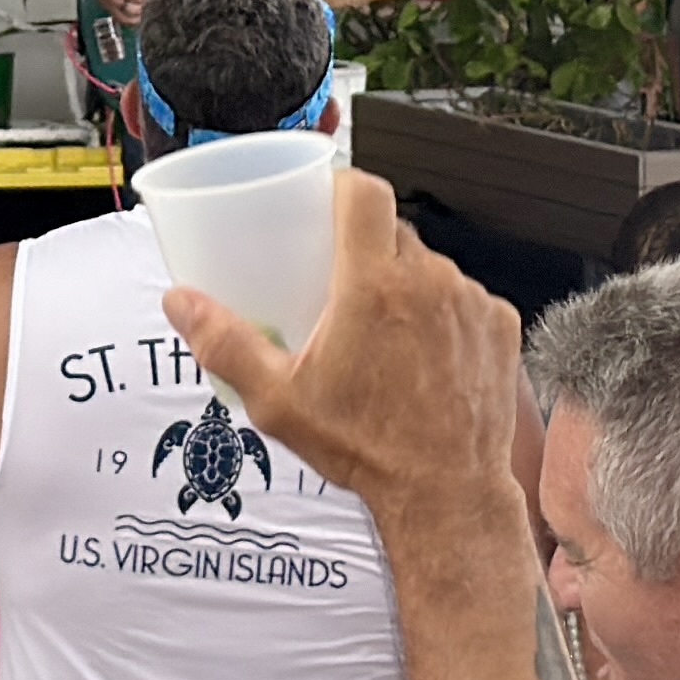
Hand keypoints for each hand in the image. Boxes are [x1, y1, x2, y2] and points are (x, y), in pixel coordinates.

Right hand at [160, 172, 518, 523]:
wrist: (445, 494)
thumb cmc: (363, 448)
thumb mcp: (277, 398)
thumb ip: (224, 342)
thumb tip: (179, 302)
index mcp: (374, 284)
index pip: (364, 192)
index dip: (342, 185)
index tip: (323, 202)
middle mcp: (430, 282)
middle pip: (394, 230)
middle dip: (366, 246)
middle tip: (339, 281)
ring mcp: (472, 304)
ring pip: (431, 267)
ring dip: (407, 284)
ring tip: (383, 329)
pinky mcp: (499, 329)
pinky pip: (466, 299)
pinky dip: (444, 315)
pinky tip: (424, 353)